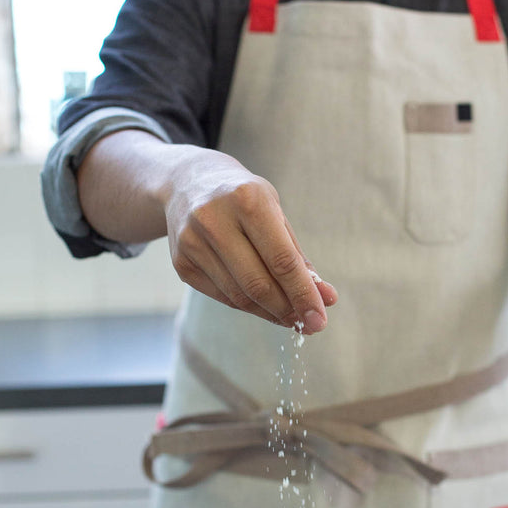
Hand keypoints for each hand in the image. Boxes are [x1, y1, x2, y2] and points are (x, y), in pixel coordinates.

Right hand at [164, 146, 336, 333]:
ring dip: (270, 312)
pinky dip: (247, 306)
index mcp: (247, 199)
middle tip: (309, 324)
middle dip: (288, 310)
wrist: (188, 182)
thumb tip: (326, 298)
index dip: (303, 294)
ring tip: (290, 316)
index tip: (320, 319)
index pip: (281, 260)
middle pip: (257, 284)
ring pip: (238, 296)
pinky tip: (263, 305)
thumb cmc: (243, 199)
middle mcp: (215, 219)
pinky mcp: (181, 262)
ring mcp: (192, 242)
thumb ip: (298, 258)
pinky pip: (222, 296)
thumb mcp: (275, 214)